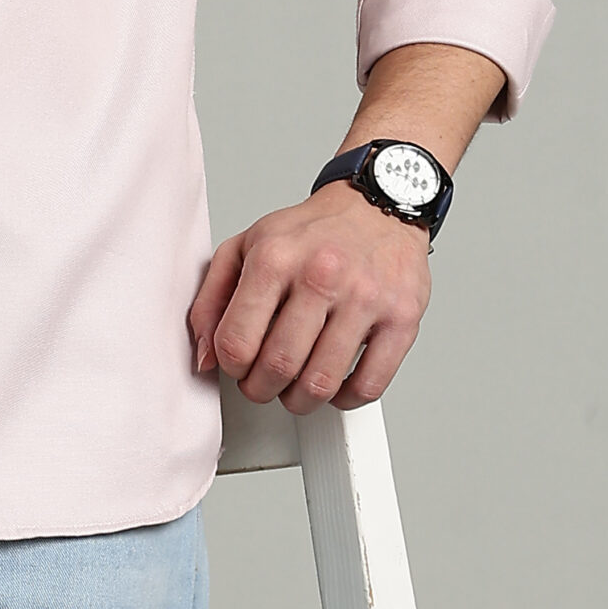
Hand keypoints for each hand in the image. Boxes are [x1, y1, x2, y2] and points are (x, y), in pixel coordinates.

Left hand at [188, 180, 431, 414]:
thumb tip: (206, 357)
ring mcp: (365, 299)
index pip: (237, 342)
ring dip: (300, 400)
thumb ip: (213, 298)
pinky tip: (335, 384)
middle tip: (264, 383)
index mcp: (275, 258)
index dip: (231, 367)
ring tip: (296, 387)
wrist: (376, 208)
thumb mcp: (246, 246)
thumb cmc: (312, 233)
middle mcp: (320, 276)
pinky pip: (369, 385)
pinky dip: (345, 399)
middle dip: (262, 389)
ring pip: (321, 383)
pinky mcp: (401, 318)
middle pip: (278, 367)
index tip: (238, 366)